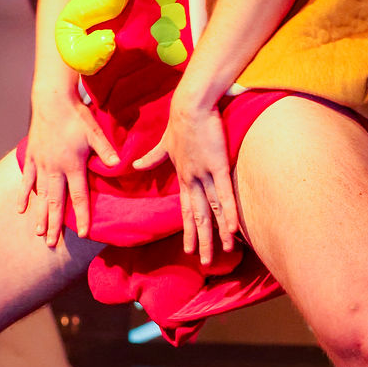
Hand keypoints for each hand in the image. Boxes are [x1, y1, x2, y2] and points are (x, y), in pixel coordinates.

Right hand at [17, 92, 118, 245]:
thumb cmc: (76, 115)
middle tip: (53, 244)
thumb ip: (105, 150)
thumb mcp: (95, 132)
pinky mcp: (32, 157)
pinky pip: (27, 180)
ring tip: (38, 233)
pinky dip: (24, 195)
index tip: (84, 234)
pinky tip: (20, 209)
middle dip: (55, 224)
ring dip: (39, 215)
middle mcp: (55, 169)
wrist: (51, 100)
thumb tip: (119, 165)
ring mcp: (41, 164)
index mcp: (72, 165)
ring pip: (40, 195)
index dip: (82, 216)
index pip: (78, 196)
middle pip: (56, 202)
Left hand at [133, 92, 238, 266]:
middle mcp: (192, 180)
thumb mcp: (164, 143)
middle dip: (202, 240)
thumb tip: (134, 165)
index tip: (190, 248)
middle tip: (204, 262)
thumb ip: (151, 157)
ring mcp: (205, 174)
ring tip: (224, 252)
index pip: (186, 209)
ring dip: (218, 232)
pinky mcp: (218, 165)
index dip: (189, 229)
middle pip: (198, 216)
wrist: (189, 105)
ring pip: (213, 209)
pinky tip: (233, 229)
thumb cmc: (178, 120)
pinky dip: (229, 212)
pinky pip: (224, 194)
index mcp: (182, 176)